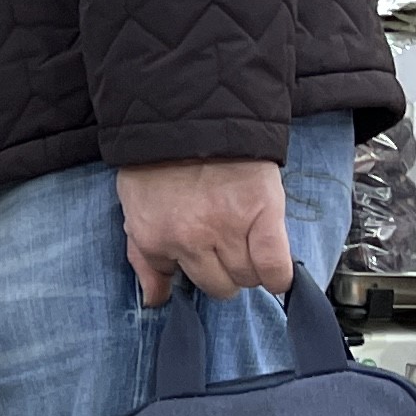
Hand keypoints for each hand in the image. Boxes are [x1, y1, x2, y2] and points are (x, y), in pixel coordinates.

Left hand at [116, 157, 296, 306]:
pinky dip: (278, 275)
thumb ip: (143, 257)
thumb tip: (156, 299)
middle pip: (219, 285)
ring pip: (247, 277)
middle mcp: (190, 241)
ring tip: (249, 246)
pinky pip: (275, 266)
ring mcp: (228, 229)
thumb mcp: (136, 208)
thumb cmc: (158, 161)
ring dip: (250, 269)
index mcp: (155, 239)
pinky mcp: (263, 215)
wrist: (193, 115)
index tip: (201, 253)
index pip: (182, 280)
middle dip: (224, 274)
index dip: (194, 267)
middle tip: (228, 250)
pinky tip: (277, 273)